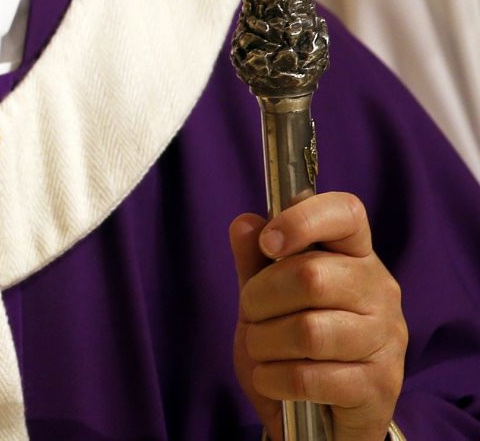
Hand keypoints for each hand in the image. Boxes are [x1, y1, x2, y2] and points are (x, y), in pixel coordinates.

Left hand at [228, 192, 405, 440]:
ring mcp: (386, 341)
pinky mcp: (379, 387)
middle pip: (311, 276)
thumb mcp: (265, 299)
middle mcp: (380, 292)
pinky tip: (272, 380)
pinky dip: (273, 379)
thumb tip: (246, 223)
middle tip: (252, 314)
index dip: (303, 219)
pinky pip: (309, 377)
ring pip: (308, 331)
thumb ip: (255, 261)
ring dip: (265, 343)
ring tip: (262, 351)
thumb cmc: (292, 346)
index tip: (269, 242)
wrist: (321, 418)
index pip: (347, 214)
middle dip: (260, 298)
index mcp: (355, 257)